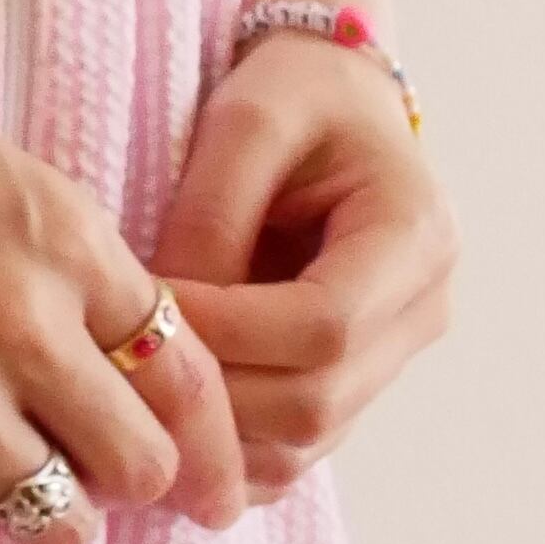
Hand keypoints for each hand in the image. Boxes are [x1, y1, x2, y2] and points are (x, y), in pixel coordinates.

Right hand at [0, 1, 249, 543]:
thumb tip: (109, 348)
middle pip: (143, 461)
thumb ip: (56, 254)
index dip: (200, 432)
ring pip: (58, 522)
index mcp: (65, 234)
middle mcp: (22, 314)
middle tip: (87, 480)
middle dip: (124, 482)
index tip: (198, 477)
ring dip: (40, 517)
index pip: (188, 369)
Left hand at [151, 32, 456, 499]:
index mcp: (415, 235)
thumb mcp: (247, 121)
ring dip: (213, 435)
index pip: (325, 325)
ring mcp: (393, 356)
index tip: (143, 314)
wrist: (335, 98)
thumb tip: (171, 321)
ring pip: (303, 441)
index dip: (228, 334)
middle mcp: (421, 310)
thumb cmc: (296, 95)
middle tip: (123, 369)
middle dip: (213, 396)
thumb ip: (212, 215)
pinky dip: (227, 448)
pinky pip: (293, 449)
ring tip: (134, 399)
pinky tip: (164, 420)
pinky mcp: (354, 382)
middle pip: (317, 400)